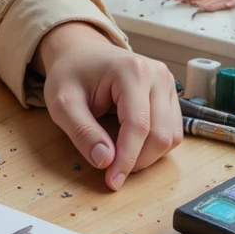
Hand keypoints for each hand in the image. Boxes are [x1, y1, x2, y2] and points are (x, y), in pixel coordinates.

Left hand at [33, 22, 181, 190]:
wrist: (81, 52)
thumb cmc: (71, 74)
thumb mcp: (63, 103)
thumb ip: (82, 132)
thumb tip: (106, 161)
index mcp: (132, 71)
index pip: (138, 125)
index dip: (127, 159)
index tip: (112, 181)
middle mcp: (157, 75)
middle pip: (160, 135)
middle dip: (138, 161)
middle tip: (113, 172)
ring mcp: (167, 84)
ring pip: (171, 137)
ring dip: (148, 156)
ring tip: (120, 156)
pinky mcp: (169, 95)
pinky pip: (172, 131)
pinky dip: (154, 146)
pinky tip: (132, 145)